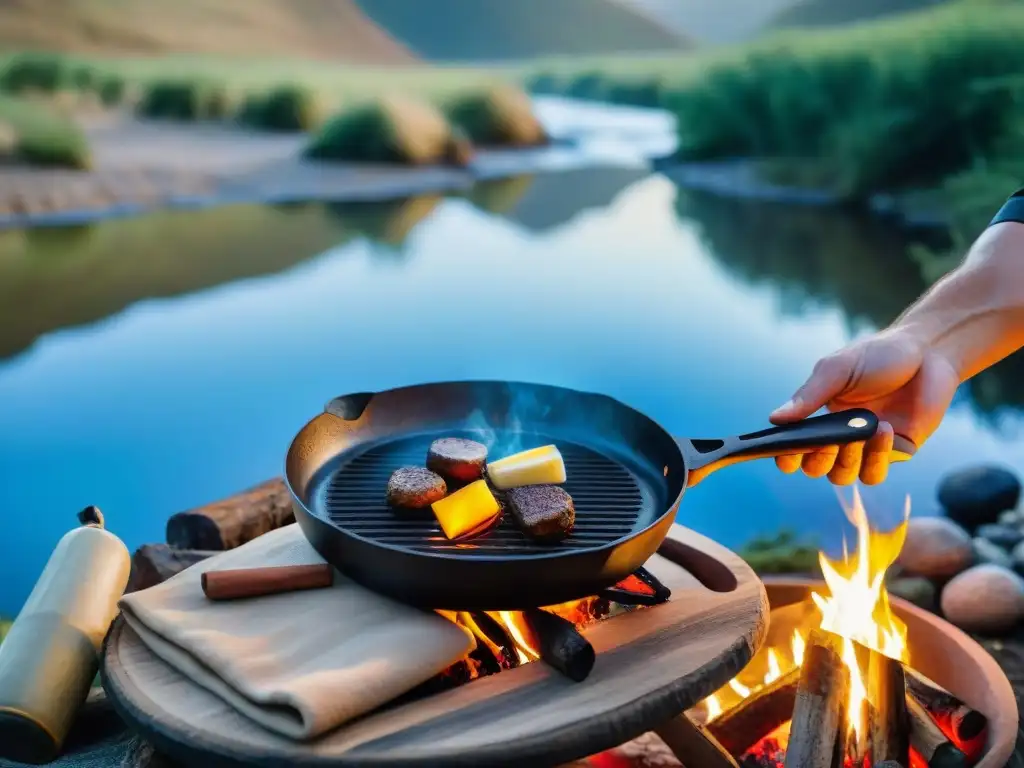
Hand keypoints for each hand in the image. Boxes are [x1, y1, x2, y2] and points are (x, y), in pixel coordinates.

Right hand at [769, 328, 960, 484]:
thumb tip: (774, 419)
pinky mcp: (896, 451)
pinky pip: (875, 472)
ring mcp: (867, 446)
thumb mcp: (837, 369)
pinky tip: (883, 429)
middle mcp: (840, 436)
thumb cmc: (879, 355)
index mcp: (820, 416)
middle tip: (826, 441)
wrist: (929, 351)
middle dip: (816, 459)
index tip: (782, 452)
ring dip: (845, 460)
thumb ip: (808, 396)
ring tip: (859, 433)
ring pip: (843, 476)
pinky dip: (875, 457)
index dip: (784, 455)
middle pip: (816, 468)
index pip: (794, 446)